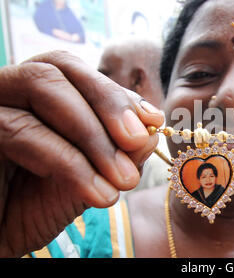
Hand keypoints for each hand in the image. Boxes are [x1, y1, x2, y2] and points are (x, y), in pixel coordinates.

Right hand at [0, 51, 163, 256]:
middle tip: (137, 141)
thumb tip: (151, 128)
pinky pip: (20, 128)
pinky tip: (99, 194)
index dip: (116, 93)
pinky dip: (68, 162)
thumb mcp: (90, 175)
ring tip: (123, 180)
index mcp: (36, 97)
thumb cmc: (38, 205)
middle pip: (58, 68)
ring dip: (93, 136)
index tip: (152, 121)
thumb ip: (119, 151)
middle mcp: (8, 92)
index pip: (77, 73)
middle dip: (107, 104)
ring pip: (42, 87)